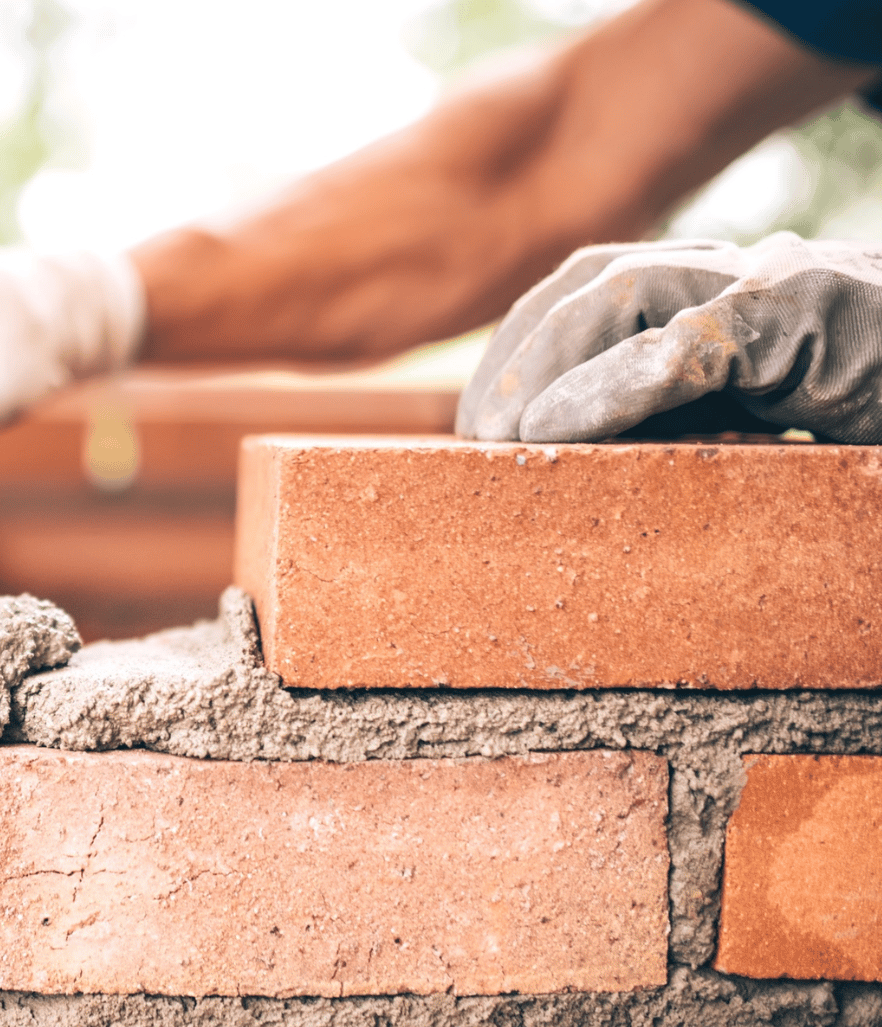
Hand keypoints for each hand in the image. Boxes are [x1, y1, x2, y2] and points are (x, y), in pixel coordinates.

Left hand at [457, 232, 881, 442]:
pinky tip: (559, 431)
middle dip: (516, 353)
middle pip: (590, 278)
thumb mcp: (744, 434)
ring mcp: (780, 284)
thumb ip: (670, 428)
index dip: (520, 346)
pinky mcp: (817, 314)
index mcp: (717, 295)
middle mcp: (741, 274)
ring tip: (504, 438)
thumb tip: (561, 462)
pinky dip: (614, 385)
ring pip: (625, 291)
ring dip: (547, 366)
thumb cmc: (857, 436)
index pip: (589, 289)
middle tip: (474, 437)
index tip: (474, 423)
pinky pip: (695, 340)